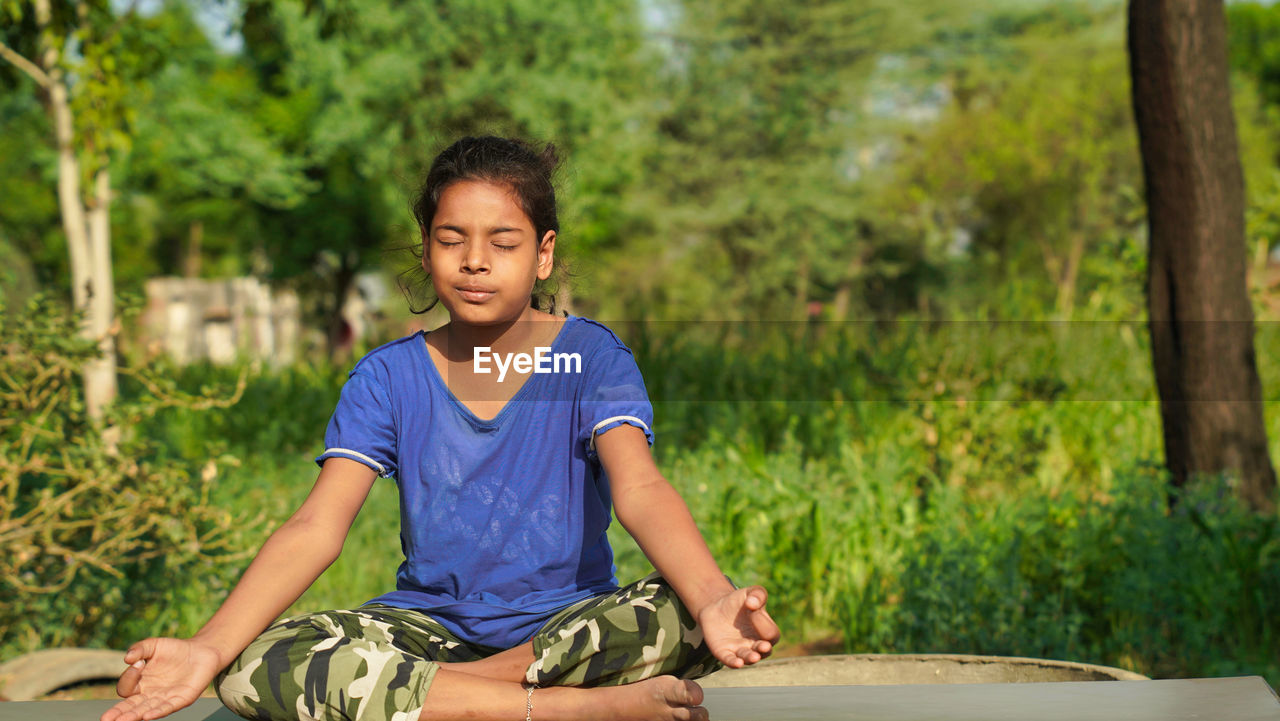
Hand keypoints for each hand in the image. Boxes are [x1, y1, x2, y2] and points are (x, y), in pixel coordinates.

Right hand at [99, 637, 223, 720]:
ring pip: (146, 710)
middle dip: (119, 713)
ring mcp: (165, 698)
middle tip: (105, 719)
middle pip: (131, 707)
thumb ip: (139, 648)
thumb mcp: (153, 645)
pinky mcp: (182, 698)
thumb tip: (127, 658)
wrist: (202, 650)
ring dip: (134, 716)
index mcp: (140, 683)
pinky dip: (158, 712)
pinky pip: (168, 707)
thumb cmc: (174, 650)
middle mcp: (150, 694)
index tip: (139, 663)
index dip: (128, 677)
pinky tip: (148, 716)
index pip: (125, 688)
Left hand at [696, 585, 779, 668]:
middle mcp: (755, 644)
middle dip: (764, 649)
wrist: (716, 606)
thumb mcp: (750, 593)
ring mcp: (740, 650)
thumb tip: (752, 603)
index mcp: (765, 631)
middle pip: (764, 651)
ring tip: (754, 657)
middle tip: (764, 646)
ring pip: (748, 658)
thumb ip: (758, 594)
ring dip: (751, 658)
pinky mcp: (724, 652)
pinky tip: (737, 663)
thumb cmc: (739, 601)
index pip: (771, 634)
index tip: (754, 611)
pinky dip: (734, 663)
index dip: (765, 625)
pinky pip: (730, 661)